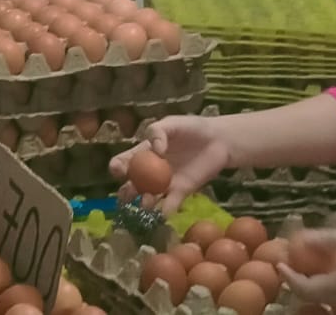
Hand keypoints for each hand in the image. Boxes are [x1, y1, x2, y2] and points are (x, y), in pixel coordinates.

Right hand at [108, 116, 230, 213]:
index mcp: (144, 153)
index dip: (117, 167)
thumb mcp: (172, 123)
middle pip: (131, 185)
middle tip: (129, 192)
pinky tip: (163, 213)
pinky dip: (165, 211)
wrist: (219, 140)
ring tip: (148, 202)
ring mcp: (165, 184)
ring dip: (144, 204)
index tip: (119, 170)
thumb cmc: (192, 128)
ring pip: (148, 198)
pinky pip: (170, 204)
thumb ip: (158, 132)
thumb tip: (155, 150)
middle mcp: (151, 171)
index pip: (124, 162)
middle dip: (125, 192)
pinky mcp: (182, 192)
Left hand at [278, 230, 335, 307]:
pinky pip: (335, 289)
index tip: (279, 260)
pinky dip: (324, 276)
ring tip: (304, 252)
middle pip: (312, 293)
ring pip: (323, 292)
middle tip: (289, 253)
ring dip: (309, 276)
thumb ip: (335, 241)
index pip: (306, 289)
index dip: (288, 277)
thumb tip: (304, 239)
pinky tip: (329, 257)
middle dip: (296, 275)